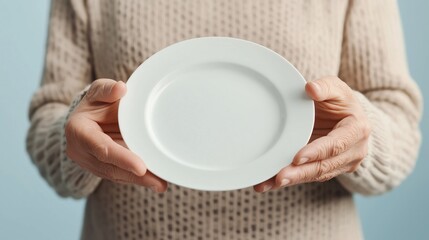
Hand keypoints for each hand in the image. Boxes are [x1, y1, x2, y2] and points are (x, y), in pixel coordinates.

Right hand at [65, 79, 167, 192]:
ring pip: (116, 175)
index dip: (122, 158)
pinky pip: (120, 176)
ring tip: (162, 184)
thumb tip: (121, 88)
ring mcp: (90, 163)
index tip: (141, 167)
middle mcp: (81, 151)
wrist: (87, 117)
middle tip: (160, 183)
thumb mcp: (98, 91)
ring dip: (139, 181)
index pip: (102, 148)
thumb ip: (107, 90)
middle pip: (110, 167)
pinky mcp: (101, 169)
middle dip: (135, 176)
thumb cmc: (96, 102)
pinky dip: (137, 179)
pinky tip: (156, 181)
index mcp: (79, 130)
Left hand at [254, 76, 370, 191]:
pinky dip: (288, 180)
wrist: (345, 115)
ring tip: (268, 183)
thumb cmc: (338, 99)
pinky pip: (307, 176)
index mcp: (357, 130)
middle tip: (280, 177)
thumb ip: (325, 86)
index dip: (317, 152)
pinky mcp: (327, 170)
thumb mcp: (336, 88)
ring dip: (292, 180)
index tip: (297, 157)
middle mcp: (354, 151)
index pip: (336, 144)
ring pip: (315, 175)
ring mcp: (341, 164)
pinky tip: (266, 184)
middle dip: (301, 173)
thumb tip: (311, 88)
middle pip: (324, 166)